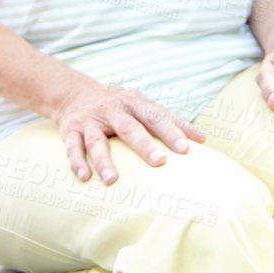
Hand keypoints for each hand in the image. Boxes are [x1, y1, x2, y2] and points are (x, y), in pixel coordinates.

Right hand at [52, 81, 204, 184]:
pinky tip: (84, 177)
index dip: (171, 131)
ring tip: (112, 180)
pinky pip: (73, 147)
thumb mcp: (143, 106)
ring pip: (97, 141)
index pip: (156, 117)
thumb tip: (203, 139)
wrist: (73, 93)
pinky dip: (76, 162)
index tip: (187, 149)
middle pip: (129, 127)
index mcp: (134, 104)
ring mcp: (90, 120)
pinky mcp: (70, 130)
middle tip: (159, 162)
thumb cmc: (119, 105)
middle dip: (144, 145)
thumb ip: (171, 121)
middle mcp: (112, 110)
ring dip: (104, 160)